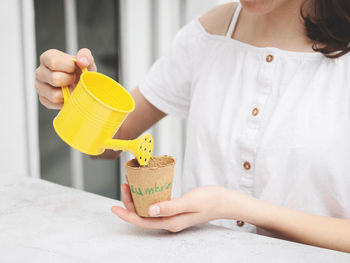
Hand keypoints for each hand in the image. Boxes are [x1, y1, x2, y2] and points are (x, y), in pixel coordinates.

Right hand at [35, 48, 96, 108]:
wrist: (83, 85)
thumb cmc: (81, 71)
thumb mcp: (87, 61)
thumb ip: (86, 56)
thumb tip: (82, 61)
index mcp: (48, 58)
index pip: (54, 62)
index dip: (69, 67)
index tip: (75, 69)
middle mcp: (41, 71)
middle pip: (54, 79)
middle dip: (69, 80)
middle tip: (74, 79)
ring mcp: (40, 86)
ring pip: (53, 94)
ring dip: (67, 93)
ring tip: (71, 87)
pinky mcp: (43, 99)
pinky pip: (53, 104)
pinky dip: (64, 101)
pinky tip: (68, 95)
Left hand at [111, 184, 230, 231]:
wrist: (224, 200)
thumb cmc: (210, 201)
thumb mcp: (190, 202)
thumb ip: (170, 207)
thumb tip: (150, 211)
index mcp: (170, 222)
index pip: (143, 221)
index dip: (127, 215)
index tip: (114, 207)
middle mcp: (169, 220)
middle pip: (143, 214)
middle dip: (130, 202)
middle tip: (124, 184)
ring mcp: (171, 214)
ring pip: (148, 208)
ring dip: (138, 197)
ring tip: (131, 183)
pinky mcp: (174, 207)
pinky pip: (156, 202)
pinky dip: (148, 194)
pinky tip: (146, 186)